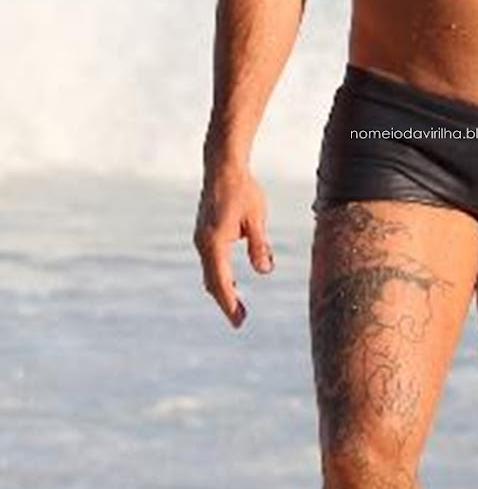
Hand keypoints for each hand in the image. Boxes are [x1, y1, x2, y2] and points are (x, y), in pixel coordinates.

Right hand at [194, 165, 273, 326]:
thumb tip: (265, 271)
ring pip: (210, 272)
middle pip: (212, 281)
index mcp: (214, 241)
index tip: (238, 321)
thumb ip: (259, 245)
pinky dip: (219, 276)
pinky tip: (232, 283)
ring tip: (238, 308)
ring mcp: (200, 238)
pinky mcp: (204, 233)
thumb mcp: (256, 218)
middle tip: (240, 321)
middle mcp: (202, 242)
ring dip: (223, 289)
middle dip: (226, 301)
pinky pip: (210, 262)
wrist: (222, 167)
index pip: (221, 280)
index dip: (229, 302)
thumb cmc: (242, 190)